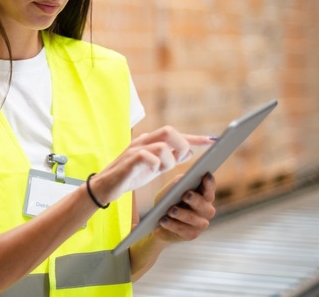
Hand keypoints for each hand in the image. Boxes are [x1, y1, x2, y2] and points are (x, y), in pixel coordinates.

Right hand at [92, 126, 213, 203]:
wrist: (105, 186)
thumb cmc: (130, 176)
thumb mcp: (154, 167)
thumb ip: (170, 158)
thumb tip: (190, 151)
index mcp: (150, 141)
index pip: (175, 135)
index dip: (194, 138)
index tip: (212, 141)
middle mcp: (143, 141)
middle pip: (169, 131)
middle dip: (181, 145)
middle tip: (181, 159)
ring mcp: (135, 149)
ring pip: (162, 146)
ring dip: (168, 160)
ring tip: (160, 170)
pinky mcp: (129, 160)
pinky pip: (148, 156)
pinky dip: (155, 164)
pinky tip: (151, 171)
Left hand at [153, 173, 216, 242]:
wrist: (159, 221)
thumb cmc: (168, 201)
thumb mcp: (171, 189)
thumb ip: (178, 183)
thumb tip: (182, 180)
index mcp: (204, 196)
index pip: (209, 188)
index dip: (209, 183)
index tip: (207, 175)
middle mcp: (206, 210)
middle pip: (203, 204)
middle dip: (195, 199)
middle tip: (186, 195)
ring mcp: (201, 224)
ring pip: (192, 219)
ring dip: (181, 214)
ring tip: (171, 210)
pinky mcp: (191, 235)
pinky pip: (182, 230)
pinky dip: (172, 225)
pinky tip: (163, 220)